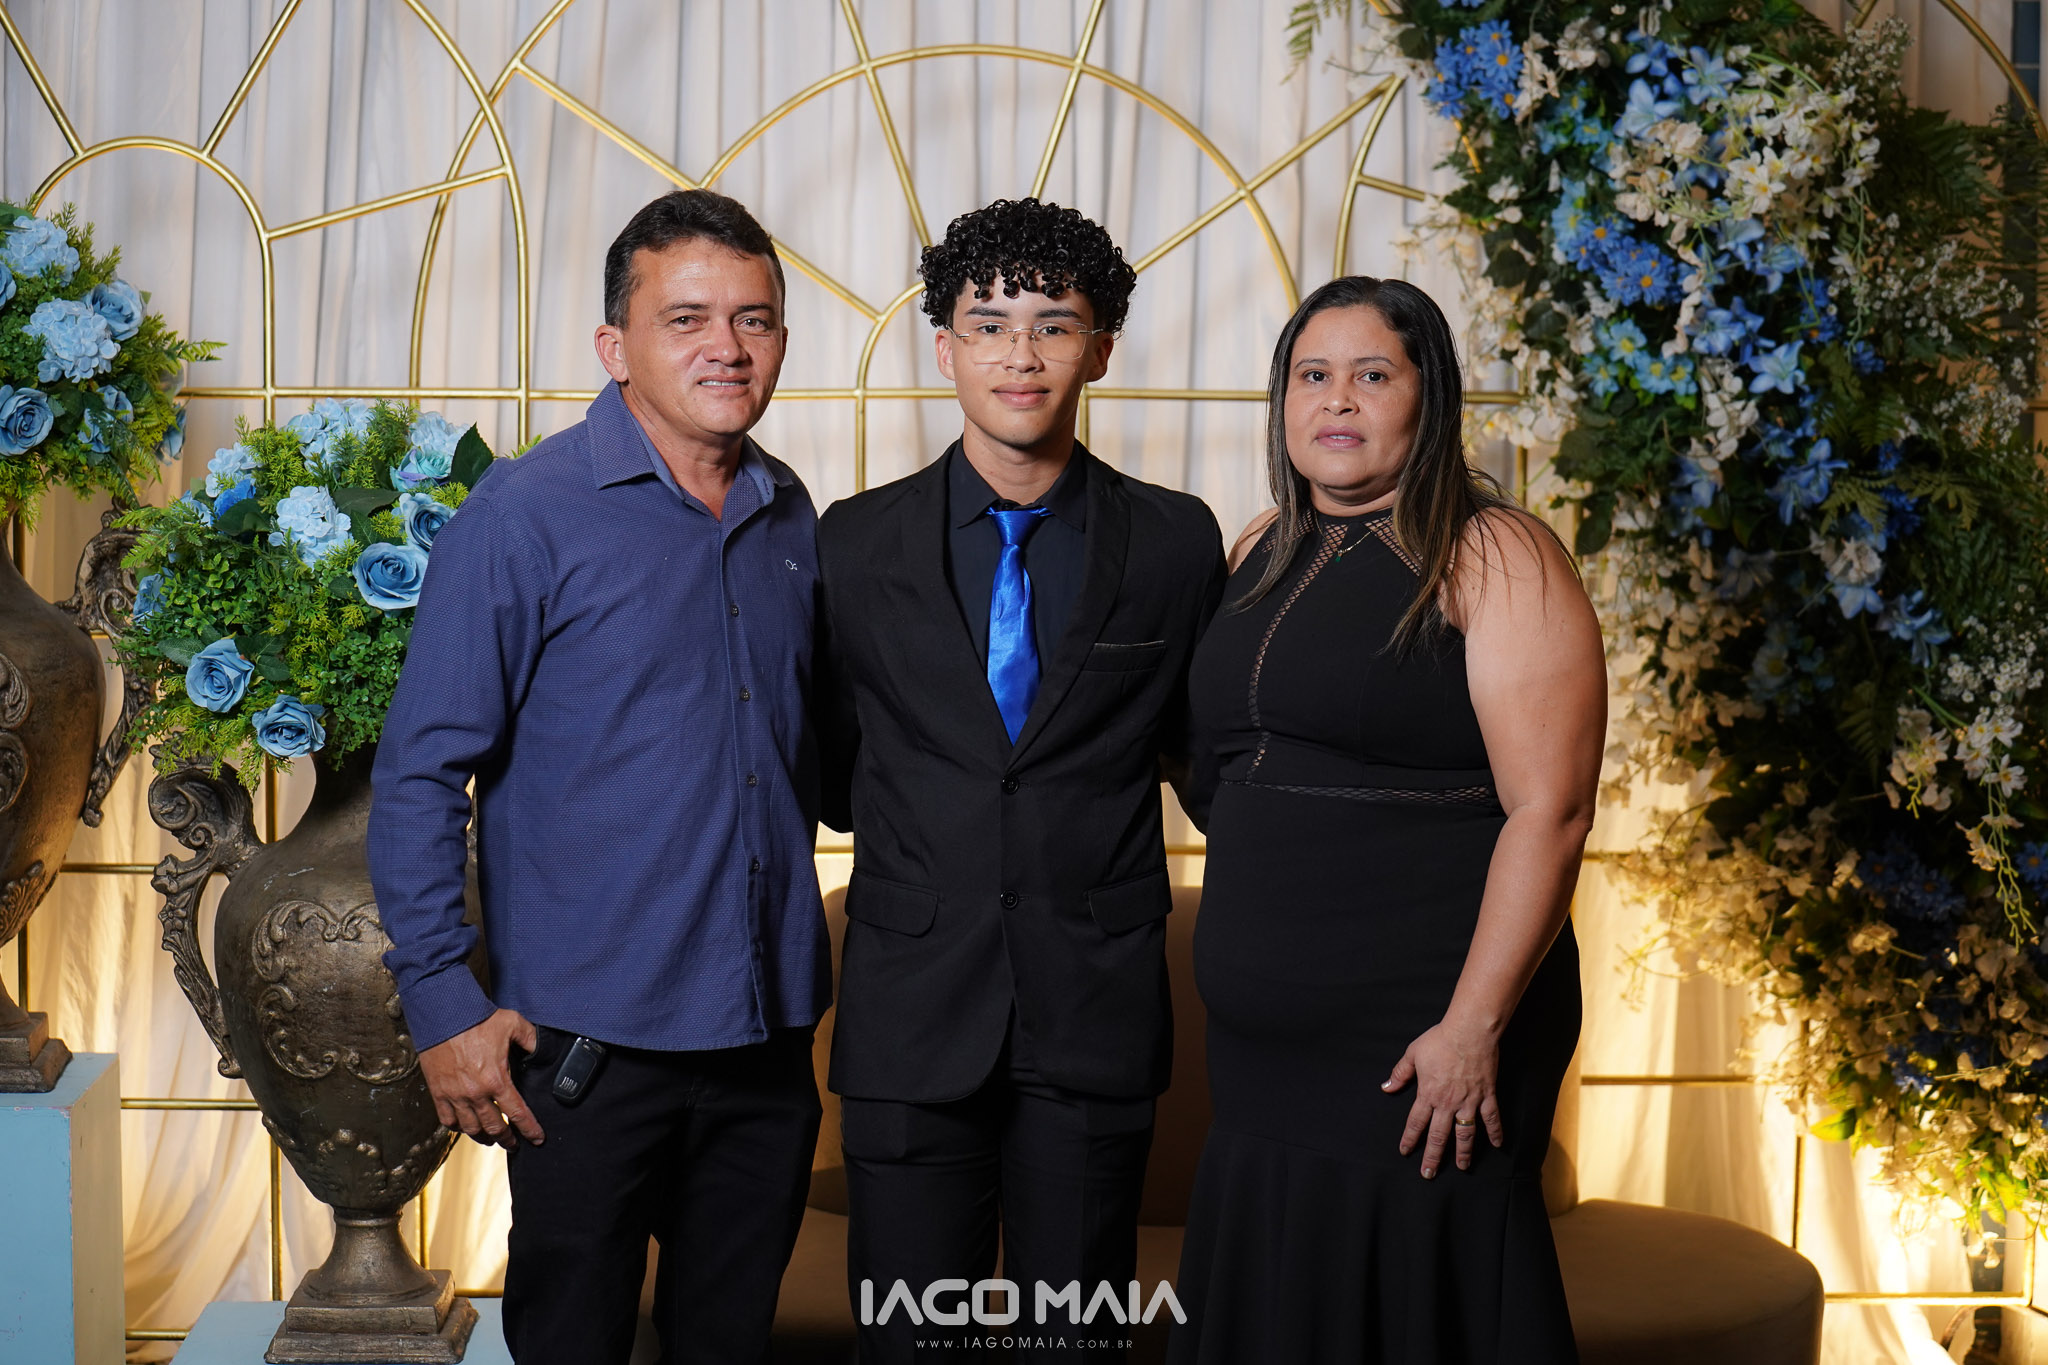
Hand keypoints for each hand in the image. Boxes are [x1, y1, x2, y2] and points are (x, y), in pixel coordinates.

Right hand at [419, 1008, 544, 1148]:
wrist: (442, 1015)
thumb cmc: (476, 1019)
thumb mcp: (513, 1024)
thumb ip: (530, 1039)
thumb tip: (540, 1048)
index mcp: (497, 1079)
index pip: (518, 1113)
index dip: (529, 1129)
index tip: (537, 1139)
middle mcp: (476, 1093)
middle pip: (494, 1127)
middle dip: (507, 1138)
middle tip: (513, 1144)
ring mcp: (455, 1096)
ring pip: (471, 1129)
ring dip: (483, 1137)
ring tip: (491, 1138)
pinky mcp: (438, 1093)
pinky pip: (448, 1120)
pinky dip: (458, 1127)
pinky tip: (465, 1126)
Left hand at [1382, 1016, 1503, 1177]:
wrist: (1469, 1031)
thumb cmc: (1440, 1040)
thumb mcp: (1413, 1054)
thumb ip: (1400, 1073)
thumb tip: (1386, 1087)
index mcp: (1428, 1093)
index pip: (1416, 1122)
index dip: (1410, 1138)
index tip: (1406, 1151)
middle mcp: (1448, 1103)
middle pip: (1439, 1136)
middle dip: (1433, 1156)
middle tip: (1429, 1173)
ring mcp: (1469, 1101)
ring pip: (1465, 1133)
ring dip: (1463, 1152)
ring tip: (1462, 1167)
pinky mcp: (1487, 1095)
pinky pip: (1491, 1118)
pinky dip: (1495, 1132)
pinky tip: (1497, 1144)